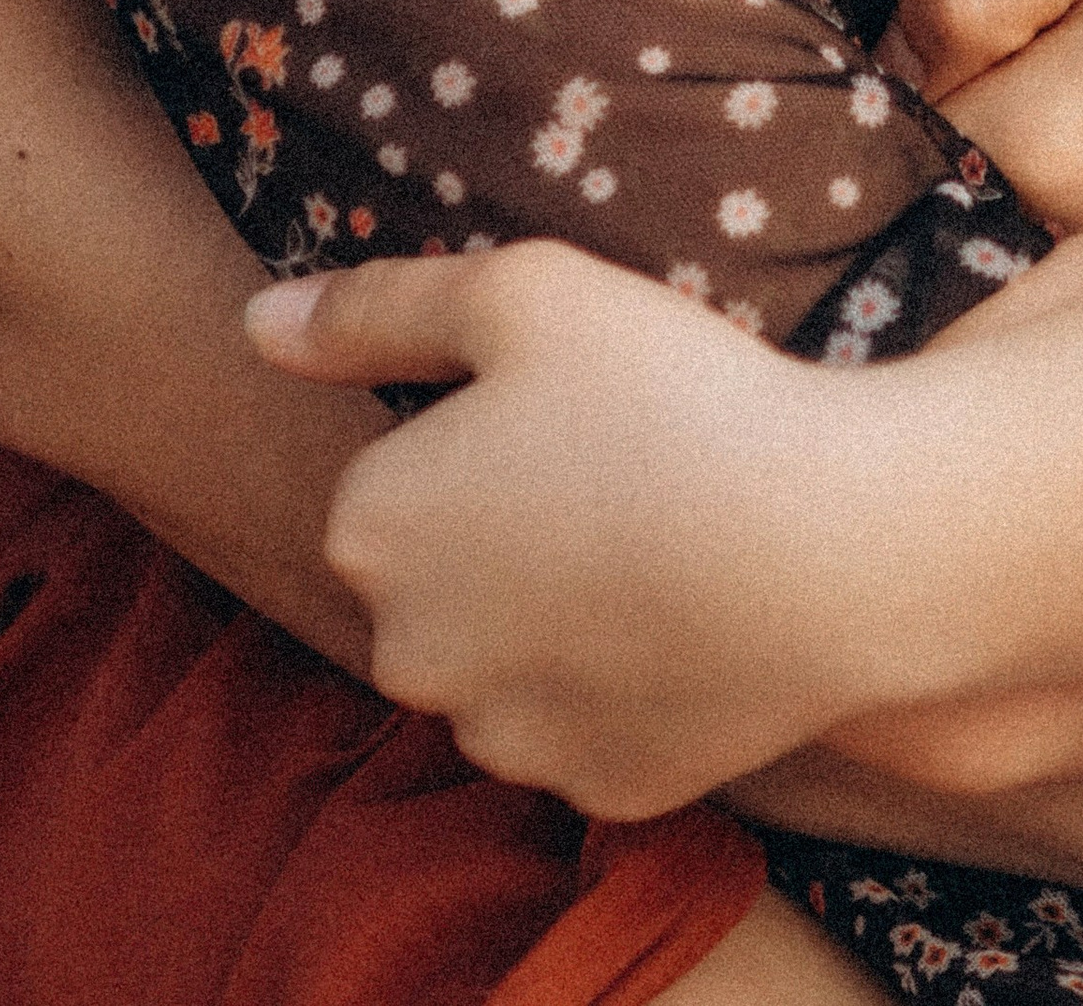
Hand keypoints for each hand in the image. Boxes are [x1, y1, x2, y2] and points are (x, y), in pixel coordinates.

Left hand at [246, 242, 860, 813]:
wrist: (826, 547)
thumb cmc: (669, 394)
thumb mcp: (522, 292)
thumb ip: (375, 305)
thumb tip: (256, 321)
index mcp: (370, 527)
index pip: (393, 479)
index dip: (483, 435)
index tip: (568, 411)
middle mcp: (407, 653)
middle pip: (440, 580)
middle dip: (504, 536)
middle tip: (620, 467)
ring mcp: (503, 736)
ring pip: (509, 662)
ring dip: (559, 617)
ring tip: (669, 538)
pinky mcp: (598, 789)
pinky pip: (595, 725)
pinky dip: (632, 682)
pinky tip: (697, 615)